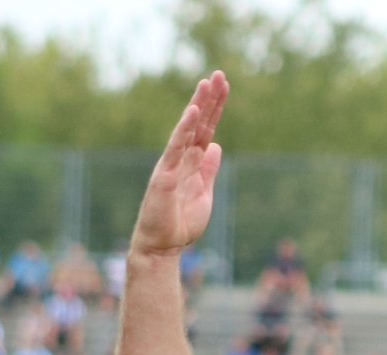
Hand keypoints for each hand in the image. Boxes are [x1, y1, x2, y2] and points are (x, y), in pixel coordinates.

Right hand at [132, 72, 229, 255]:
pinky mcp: (164, 174)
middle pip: (198, 123)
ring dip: (199, 105)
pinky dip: (184, 129)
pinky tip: (193, 111)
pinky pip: (176, 147)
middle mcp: (181, 159)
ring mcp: (172, 164)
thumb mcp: (204, 194)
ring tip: (208, 83)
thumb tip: (216, 146)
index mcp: (191, 163)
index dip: (215, 110)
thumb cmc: (180, 224)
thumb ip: (209, 170)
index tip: (224, 87)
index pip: (206, 130)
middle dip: (210, 99)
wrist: (162, 246)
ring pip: (187, 129)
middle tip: (219, 74)